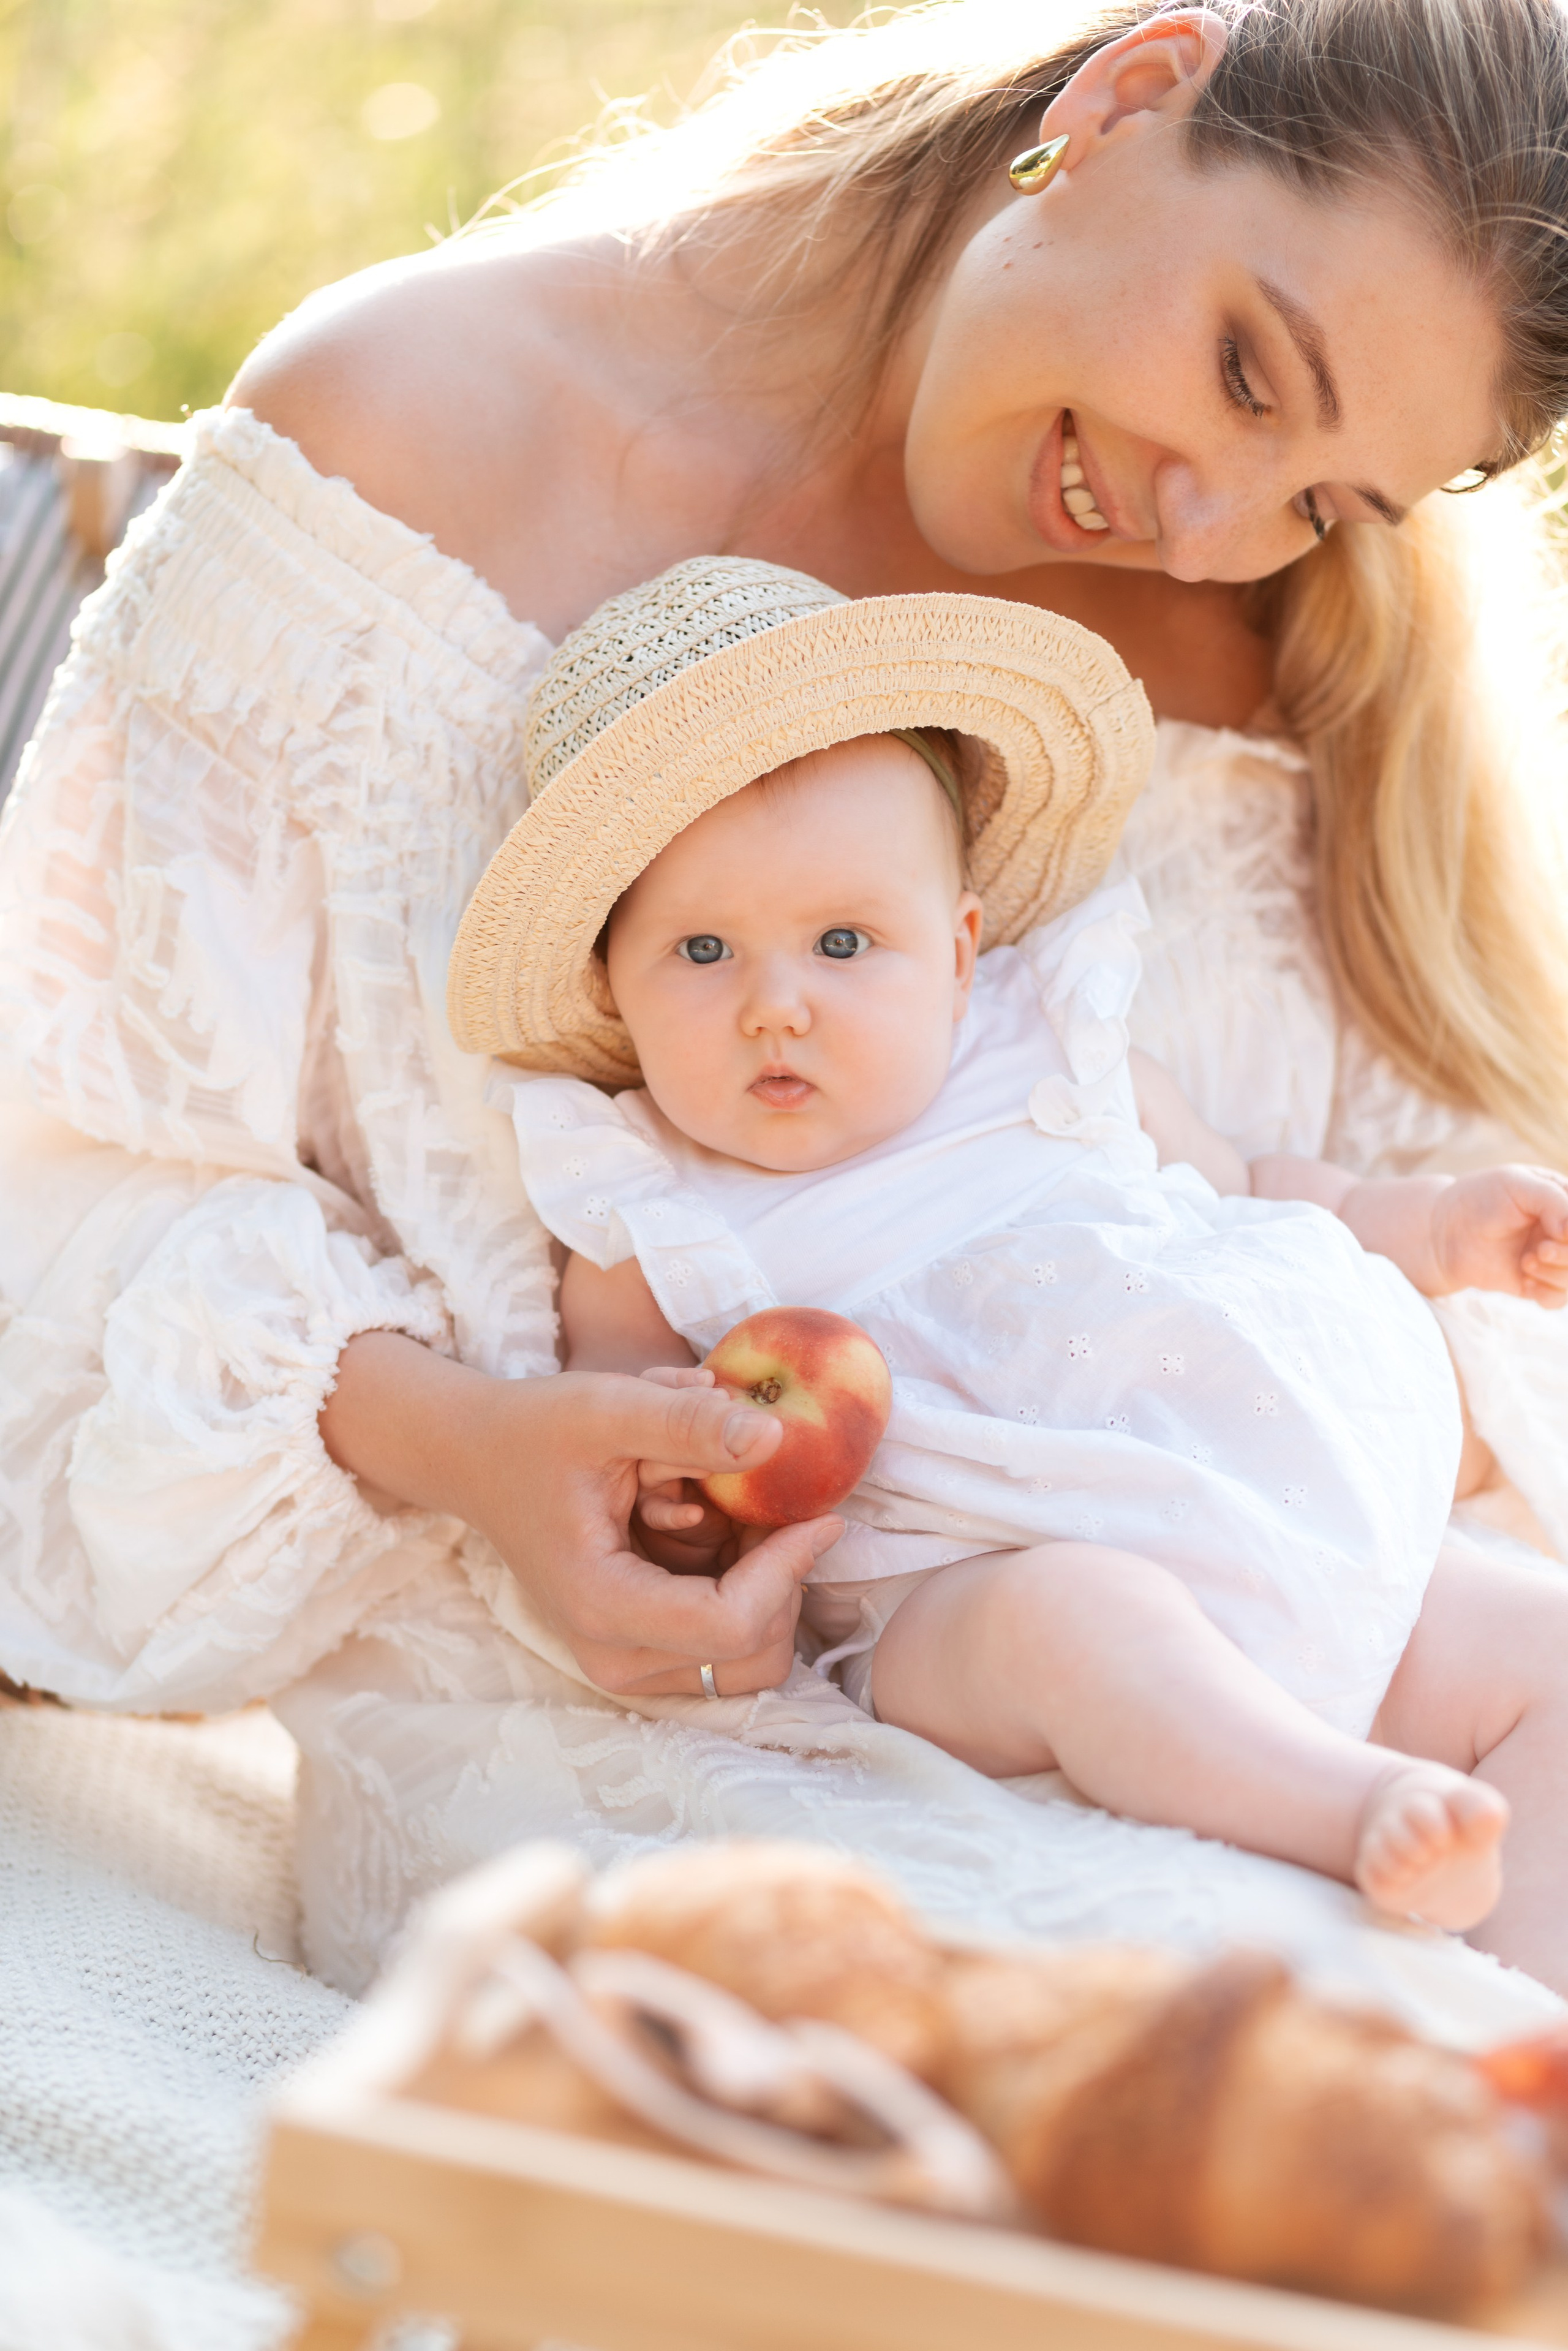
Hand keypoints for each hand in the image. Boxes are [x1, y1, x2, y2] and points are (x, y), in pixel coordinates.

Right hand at [321, 1333, 842, 1697]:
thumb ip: (686, 1423)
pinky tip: (725, 1534)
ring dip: (769, 1590)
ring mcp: (625, 1664)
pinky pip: (727, 1646)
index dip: (789, 1570)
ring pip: (749, 1660)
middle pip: (753, 1654)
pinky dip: (748, 1594)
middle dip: (781, 1581)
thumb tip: (774, 1439)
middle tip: (778, 1509)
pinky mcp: (639, 1652)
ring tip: (747, 1520)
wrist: (481, 1458)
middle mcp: (614, 1656)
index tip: (821, 1514)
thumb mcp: (606, 1406)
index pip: (730, 1625)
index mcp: (603, 1606)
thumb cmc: (537, 1430)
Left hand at [1430, 1167, 1567, 1304]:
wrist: (1442, 1231)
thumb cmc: (1479, 1198)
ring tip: (1526, 1262)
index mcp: (1567, 1199)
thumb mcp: (1516, 1184)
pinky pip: (1559, 1298)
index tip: (1558, 1232)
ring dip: (1556, 1274)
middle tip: (1539, 1250)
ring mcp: (1554, 1256)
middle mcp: (1566, 1230)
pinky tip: (1524, 1280)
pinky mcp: (1538, 1281)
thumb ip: (1554, 1201)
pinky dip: (1546, 1293)